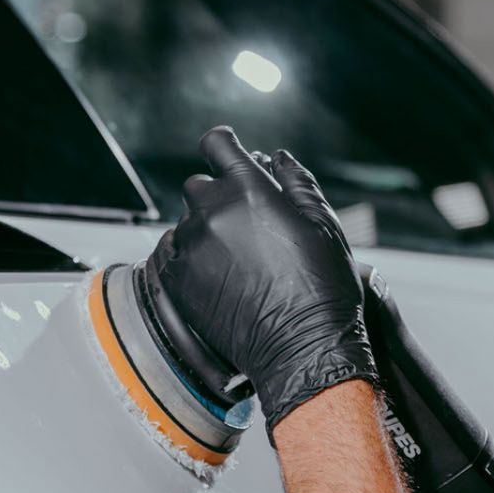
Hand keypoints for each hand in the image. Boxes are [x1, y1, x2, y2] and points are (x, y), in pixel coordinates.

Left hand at [148, 127, 376, 433]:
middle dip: (218, 196)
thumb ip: (297, 182)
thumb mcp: (323, 225)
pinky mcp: (175, 279)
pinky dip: (187, 257)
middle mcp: (212, 212)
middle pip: (199, 185)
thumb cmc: (321, 289)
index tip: (226, 153)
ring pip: (185, 221)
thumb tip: (276, 157)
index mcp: (249, 190)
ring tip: (235, 260)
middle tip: (244, 224)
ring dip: (204, 230)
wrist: (301, 348)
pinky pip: (170, 253)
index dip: (222, 145)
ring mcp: (189, 246)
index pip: (216, 144)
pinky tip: (214, 275)